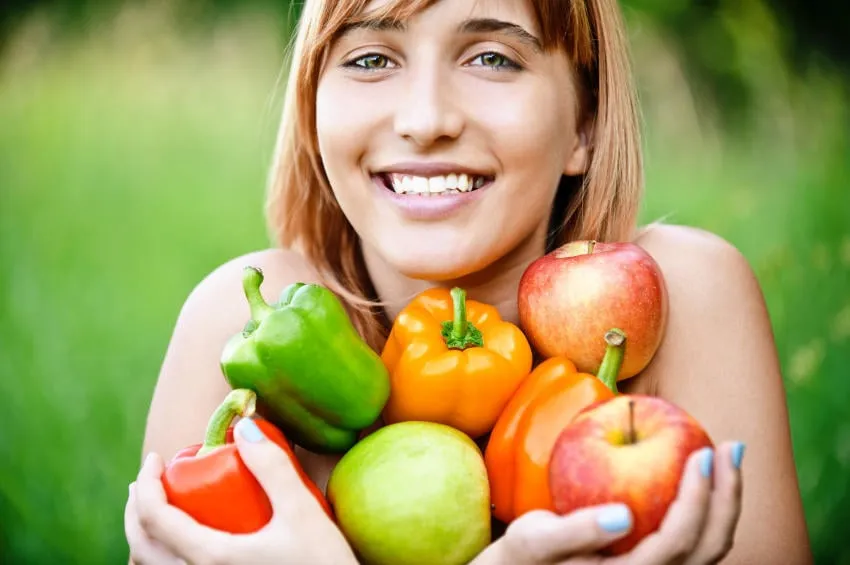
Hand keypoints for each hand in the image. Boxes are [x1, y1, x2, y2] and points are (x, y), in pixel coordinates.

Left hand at [124, 418, 357, 564]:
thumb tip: (242, 426)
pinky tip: (182, 546)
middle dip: (136, 510)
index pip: (157, 518)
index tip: (155, 458)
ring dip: (144, 538)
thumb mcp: (301, 512)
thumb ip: (272, 468)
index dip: (147, 484)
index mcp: (210, 558)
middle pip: (142, 548)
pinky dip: (162, 559)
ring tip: (157, 512)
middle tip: (145, 481)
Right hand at [473, 441, 743, 564]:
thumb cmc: (526, 555)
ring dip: (726, 500)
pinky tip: (705, 474)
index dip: (697, 499)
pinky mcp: (657, 562)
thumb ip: (579, 531)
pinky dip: (710, 505)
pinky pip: (698, 539)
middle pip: (709, 546)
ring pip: (711, 545)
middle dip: (727, 495)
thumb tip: (623, 516)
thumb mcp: (537, 539)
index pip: (677, 542)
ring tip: (728, 454)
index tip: (702, 453)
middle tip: (731, 447)